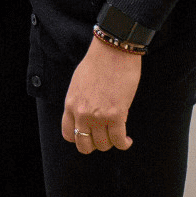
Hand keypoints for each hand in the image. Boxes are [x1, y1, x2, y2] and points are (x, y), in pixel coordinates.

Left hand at [61, 36, 142, 154]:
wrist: (113, 51)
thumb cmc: (98, 63)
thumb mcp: (78, 84)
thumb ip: (79, 101)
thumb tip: (85, 114)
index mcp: (70, 104)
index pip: (68, 134)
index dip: (79, 139)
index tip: (89, 135)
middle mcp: (81, 113)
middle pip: (84, 145)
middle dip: (95, 145)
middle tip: (105, 138)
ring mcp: (98, 116)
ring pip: (103, 145)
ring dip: (111, 143)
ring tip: (118, 137)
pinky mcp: (116, 115)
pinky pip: (119, 141)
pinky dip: (124, 143)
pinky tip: (127, 140)